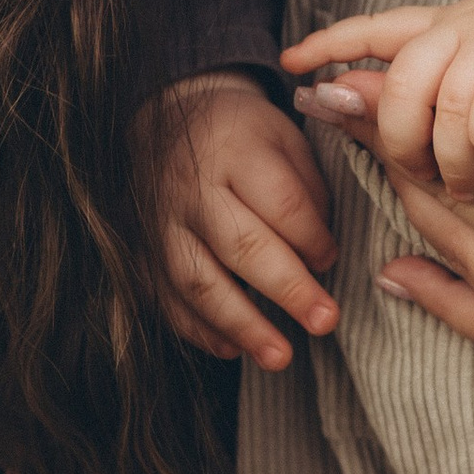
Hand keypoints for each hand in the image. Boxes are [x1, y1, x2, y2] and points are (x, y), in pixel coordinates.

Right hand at [142, 73, 338, 372]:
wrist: (168, 116)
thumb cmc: (242, 134)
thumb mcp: (284, 137)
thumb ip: (307, 191)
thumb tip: (323, 256)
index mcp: (235, 151)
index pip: (280, 202)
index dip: (311, 237)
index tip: (333, 260)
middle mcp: (192, 190)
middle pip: (241, 245)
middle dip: (287, 289)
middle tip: (325, 322)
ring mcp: (161, 224)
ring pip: (198, 281)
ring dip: (242, 324)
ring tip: (280, 357)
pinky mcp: (141, 252)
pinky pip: (165, 299)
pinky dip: (199, 330)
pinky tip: (234, 349)